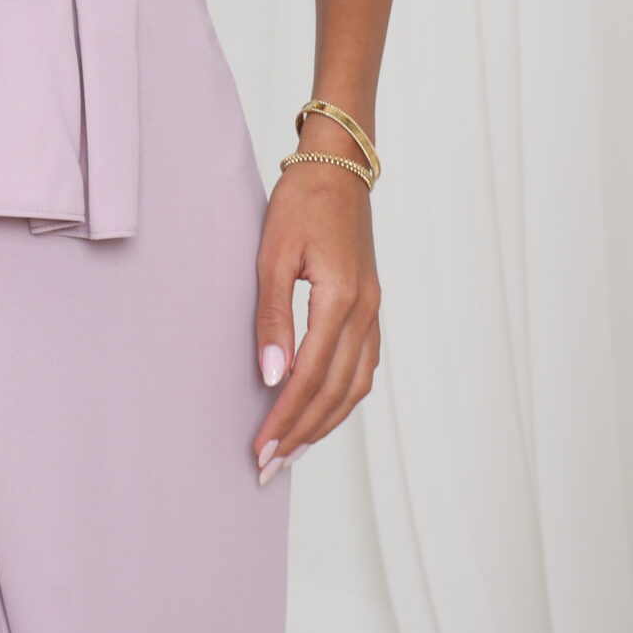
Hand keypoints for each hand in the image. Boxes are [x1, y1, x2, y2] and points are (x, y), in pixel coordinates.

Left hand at [250, 159, 380, 482]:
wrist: (338, 166)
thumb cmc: (301, 203)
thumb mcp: (273, 254)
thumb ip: (272, 317)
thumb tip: (272, 376)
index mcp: (341, 300)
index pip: (310, 377)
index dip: (285, 418)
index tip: (259, 448)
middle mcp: (365, 313)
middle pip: (335, 393)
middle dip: (301, 434)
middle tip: (268, 466)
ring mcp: (373, 312)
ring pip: (355, 386)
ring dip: (324, 423)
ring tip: (292, 451)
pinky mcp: (370, 308)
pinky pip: (362, 368)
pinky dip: (341, 398)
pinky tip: (321, 412)